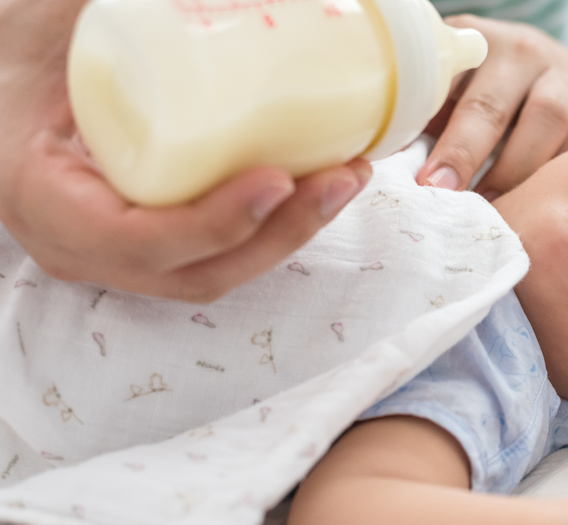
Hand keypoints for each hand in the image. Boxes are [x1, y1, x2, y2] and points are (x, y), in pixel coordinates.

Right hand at [0, 0, 370, 302]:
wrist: (3, 91)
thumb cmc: (16, 58)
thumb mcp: (46, 26)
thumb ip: (98, 3)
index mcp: (47, 202)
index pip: (138, 241)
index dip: (213, 224)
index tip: (277, 179)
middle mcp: (84, 247)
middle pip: (201, 269)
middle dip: (283, 231)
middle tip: (341, 176)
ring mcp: (121, 257)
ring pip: (221, 269)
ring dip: (293, 232)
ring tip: (347, 177)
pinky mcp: (154, 247)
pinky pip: (221, 254)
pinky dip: (274, 226)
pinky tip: (318, 185)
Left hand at [416, 15, 567, 198]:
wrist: (528, 63)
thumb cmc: (472, 87)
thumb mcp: (442, 90)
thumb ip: (417, 120)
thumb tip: (387, 171)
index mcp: (475, 43)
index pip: (455, 89)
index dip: (448, 143)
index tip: (431, 185)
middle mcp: (524, 52)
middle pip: (502, 107)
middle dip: (476, 160)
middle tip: (456, 202)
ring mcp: (563, 78)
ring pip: (551, 123)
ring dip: (519, 173)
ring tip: (494, 208)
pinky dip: (558, 175)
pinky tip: (534, 199)